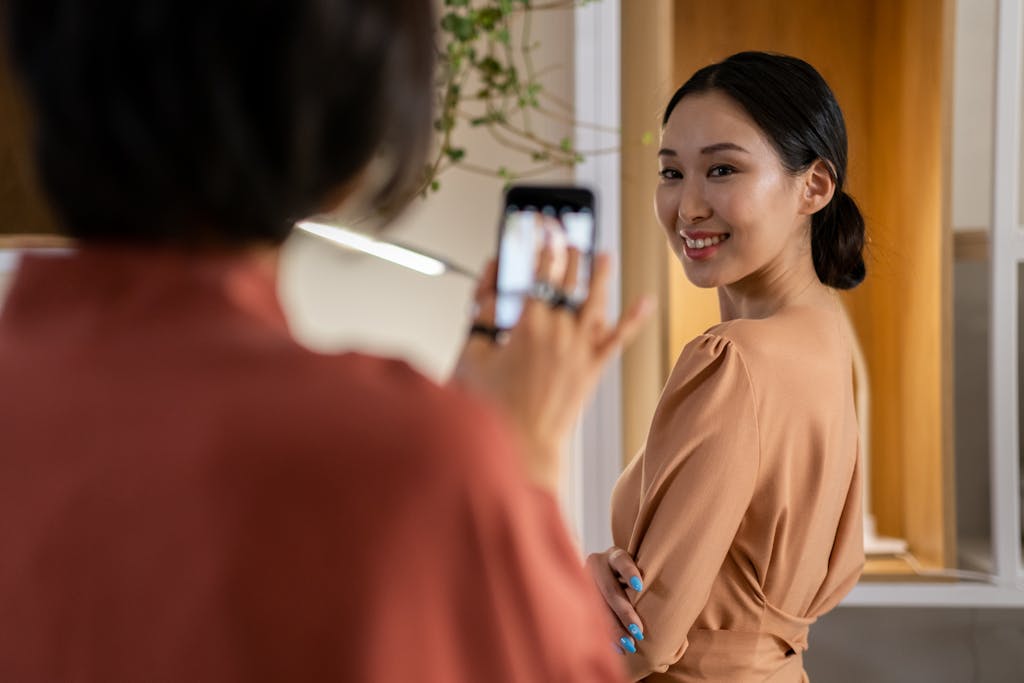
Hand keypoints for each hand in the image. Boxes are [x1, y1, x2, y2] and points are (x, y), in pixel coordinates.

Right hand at [451, 246, 652, 492]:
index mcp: (528, 323)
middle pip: (569, 280)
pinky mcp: (593, 368)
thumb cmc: (491, 407)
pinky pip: (618, 338)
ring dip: (600, 274)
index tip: (541, 229)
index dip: (541, 246)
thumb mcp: (473, 352)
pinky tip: (645, 301)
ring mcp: (580, 349)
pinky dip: (634, 318)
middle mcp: (560, 330)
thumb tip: (491, 283)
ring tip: (603, 255)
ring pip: (596, 301)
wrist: (520, 445)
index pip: (538, 270)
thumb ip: (482, 313)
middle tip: (568, 237)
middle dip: (569, 254)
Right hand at [586, 547, 645, 654]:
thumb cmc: (632, 578)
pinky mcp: (580, 598)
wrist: (604, 577)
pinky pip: (590, 619)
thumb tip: (678, 600)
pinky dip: (605, 635)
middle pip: (610, 589)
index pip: (621, 560)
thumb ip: (647, 580)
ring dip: (615, 628)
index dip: (629, 572)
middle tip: (640, 632)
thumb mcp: (637, 571)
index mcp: (614, 555)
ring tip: (630, 645)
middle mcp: (596, 565)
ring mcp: (585, 582)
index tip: (639, 586)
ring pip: (599, 607)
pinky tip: (617, 647)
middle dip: (624, 612)